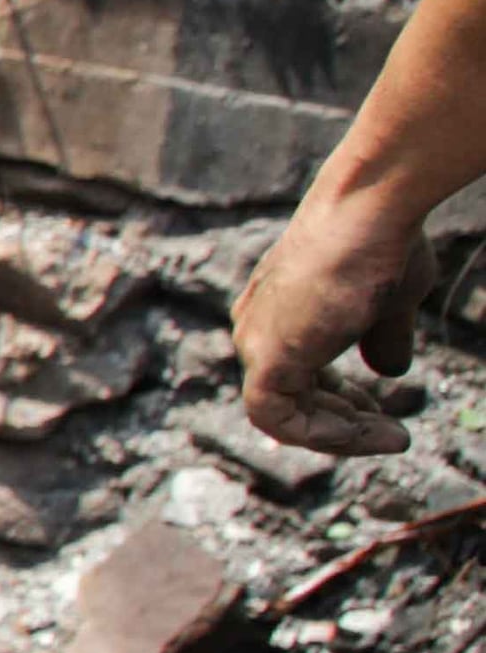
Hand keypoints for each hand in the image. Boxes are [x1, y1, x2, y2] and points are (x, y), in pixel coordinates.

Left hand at [240, 184, 431, 455]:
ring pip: (286, 415)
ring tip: (396, 438)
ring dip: (342, 435)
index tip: (381, 412)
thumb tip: (391, 371)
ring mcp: (256, 344)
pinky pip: (280, 419)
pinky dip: (324, 434)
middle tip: (394, 433)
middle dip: (344, 421)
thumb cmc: (382, 245)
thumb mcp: (390, 302)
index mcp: (277, 313)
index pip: (298, 374)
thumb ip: (382, 338)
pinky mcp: (264, 361)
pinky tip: (370, 434)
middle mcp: (258, 328)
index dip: (338, 400)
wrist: (368, 214)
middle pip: (293, 396)